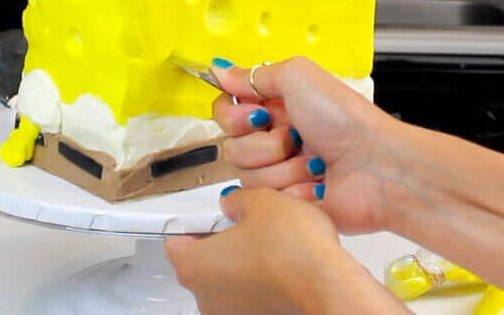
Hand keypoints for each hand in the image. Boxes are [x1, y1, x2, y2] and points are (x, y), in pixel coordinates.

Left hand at [164, 187, 406, 314]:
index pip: (174, 241)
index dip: (193, 222)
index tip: (209, 215)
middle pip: (200, 263)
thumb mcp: (261, 201)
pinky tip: (282, 267)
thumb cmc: (293, 250)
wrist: (329, 287)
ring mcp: (230, 313)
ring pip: (227, 281)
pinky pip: (249, 296)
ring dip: (242, 263)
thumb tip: (234, 204)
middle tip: (246, 225)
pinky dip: (261, 282)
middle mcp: (205, 297)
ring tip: (271, 245)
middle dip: (221, 242)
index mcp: (193, 265)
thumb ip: (237, 200)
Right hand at [210, 57, 398, 233]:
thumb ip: (253, 74)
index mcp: (277, 105)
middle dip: (264, 143)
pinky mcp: (289, 200)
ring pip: (247, 175)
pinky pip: (266, 199)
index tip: (259, 114)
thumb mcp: (299, 76)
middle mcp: (277, 137)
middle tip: (295, 137)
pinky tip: (316, 183)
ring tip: (314, 162)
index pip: (227, 112)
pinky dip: (293, 190)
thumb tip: (220, 71)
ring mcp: (283, 170)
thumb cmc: (347, 121)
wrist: (378, 168)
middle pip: (232, 146)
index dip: (235, 116)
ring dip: (283, 167)